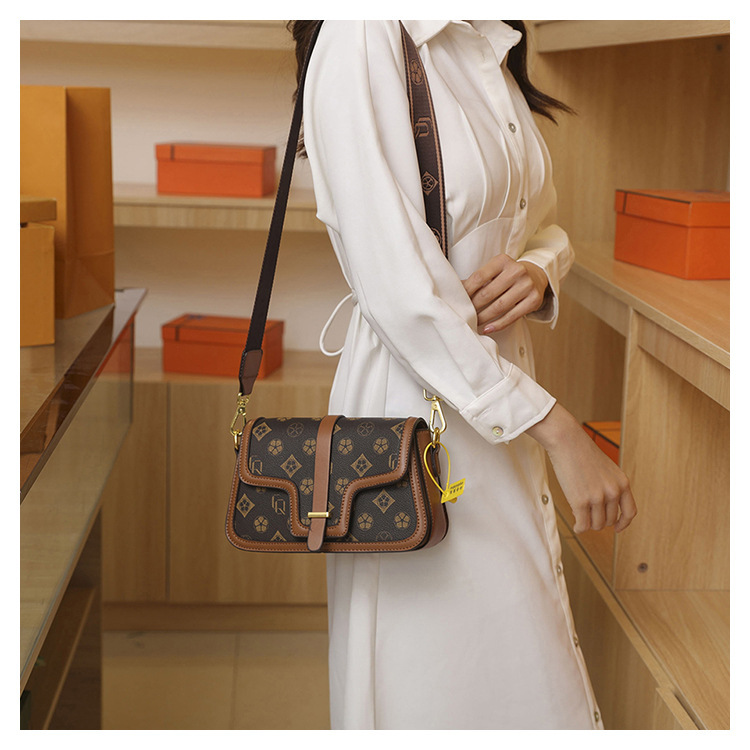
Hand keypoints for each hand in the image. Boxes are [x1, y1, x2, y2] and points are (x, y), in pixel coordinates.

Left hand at [462, 254, 548, 333]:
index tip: (458, 302)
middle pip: (488, 293)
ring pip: (499, 306)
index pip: (479, 277)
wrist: (535, 276)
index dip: (466, 291)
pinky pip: (512, 316)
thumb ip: (477, 279)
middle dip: (474, 306)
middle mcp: (517, 270)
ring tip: (474, 323)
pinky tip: (487, 329)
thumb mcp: (494, 271)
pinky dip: (498, 324)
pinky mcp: (534, 300)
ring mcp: (527, 285)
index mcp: (502, 260)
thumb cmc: (507, 275)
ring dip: (484, 317)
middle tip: (465, 315)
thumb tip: (454, 290)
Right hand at [526, 404, 636, 533]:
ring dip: (588, 524)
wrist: (567, 441)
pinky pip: (583, 525)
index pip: (630, 512)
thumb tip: (604, 510)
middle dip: (599, 520)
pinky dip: (580, 528)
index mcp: (622, 483)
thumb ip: (610, 487)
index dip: (624, 523)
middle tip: (588, 514)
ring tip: (580, 516)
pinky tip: (576, 526)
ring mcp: (597, 497)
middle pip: (610, 520)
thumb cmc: (582, 452)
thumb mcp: (606, 469)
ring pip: (597, 525)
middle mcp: (613, 492)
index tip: (617, 528)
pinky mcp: (580, 502)